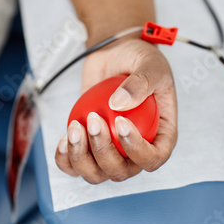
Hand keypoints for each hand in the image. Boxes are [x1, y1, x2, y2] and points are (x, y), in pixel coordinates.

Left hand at [55, 36, 177, 183]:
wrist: (115, 50)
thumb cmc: (139, 58)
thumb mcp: (150, 64)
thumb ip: (140, 82)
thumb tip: (119, 105)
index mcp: (159, 134)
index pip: (153, 158)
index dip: (137, 151)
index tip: (121, 123)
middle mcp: (134, 147)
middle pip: (121, 171)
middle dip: (103, 152)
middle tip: (94, 119)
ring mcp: (111, 147)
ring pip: (96, 173)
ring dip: (81, 157)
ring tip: (75, 127)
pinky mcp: (87, 142)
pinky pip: (74, 163)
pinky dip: (65, 157)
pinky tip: (64, 137)